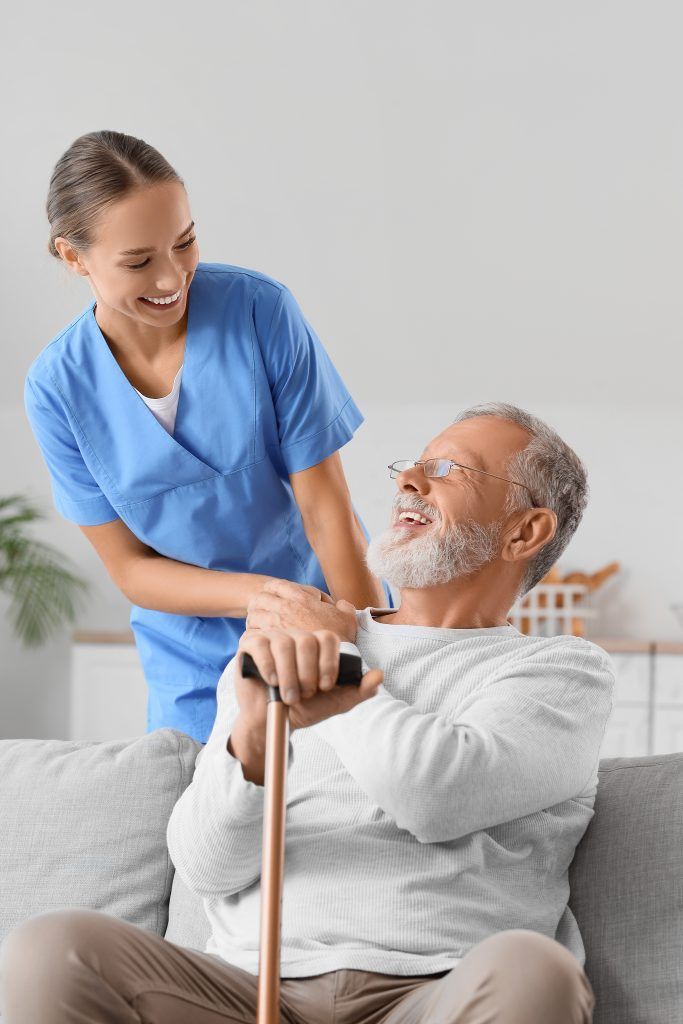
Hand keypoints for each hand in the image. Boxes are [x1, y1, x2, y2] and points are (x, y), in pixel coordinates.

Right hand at [234, 626, 381, 732]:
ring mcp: (272, 637)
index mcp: (317, 644)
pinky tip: (271, 682)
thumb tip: (379, 675)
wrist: (273, 721)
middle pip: (307, 639)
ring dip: (289, 675)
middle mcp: (296, 636)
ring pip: (284, 643)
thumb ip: (360, 690)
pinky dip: (268, 666)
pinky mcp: (250, 644)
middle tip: (305, 694)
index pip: (328, 638)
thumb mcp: (336, 702)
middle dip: (308, 673)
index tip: (325, 686)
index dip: (329, 663)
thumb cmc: (305, 708)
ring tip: (289, 696)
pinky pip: (260, 644)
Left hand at [246, 579, 357, 642]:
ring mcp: (277, 623)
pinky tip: (259, 641)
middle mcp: (286, 607)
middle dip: (257, 604)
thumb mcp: (347, 616)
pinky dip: (253, 635)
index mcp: (300, 597)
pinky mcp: (273, 640)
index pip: (274, 585)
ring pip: (253, 615)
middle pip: (259, 598)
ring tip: (258, 627)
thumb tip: (341, 604)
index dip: (270, 590)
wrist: (336, 656)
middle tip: (260, 613)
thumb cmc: (342, 636)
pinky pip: (253, 633)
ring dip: (253, 620)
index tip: (271, 598)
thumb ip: (343, 606)